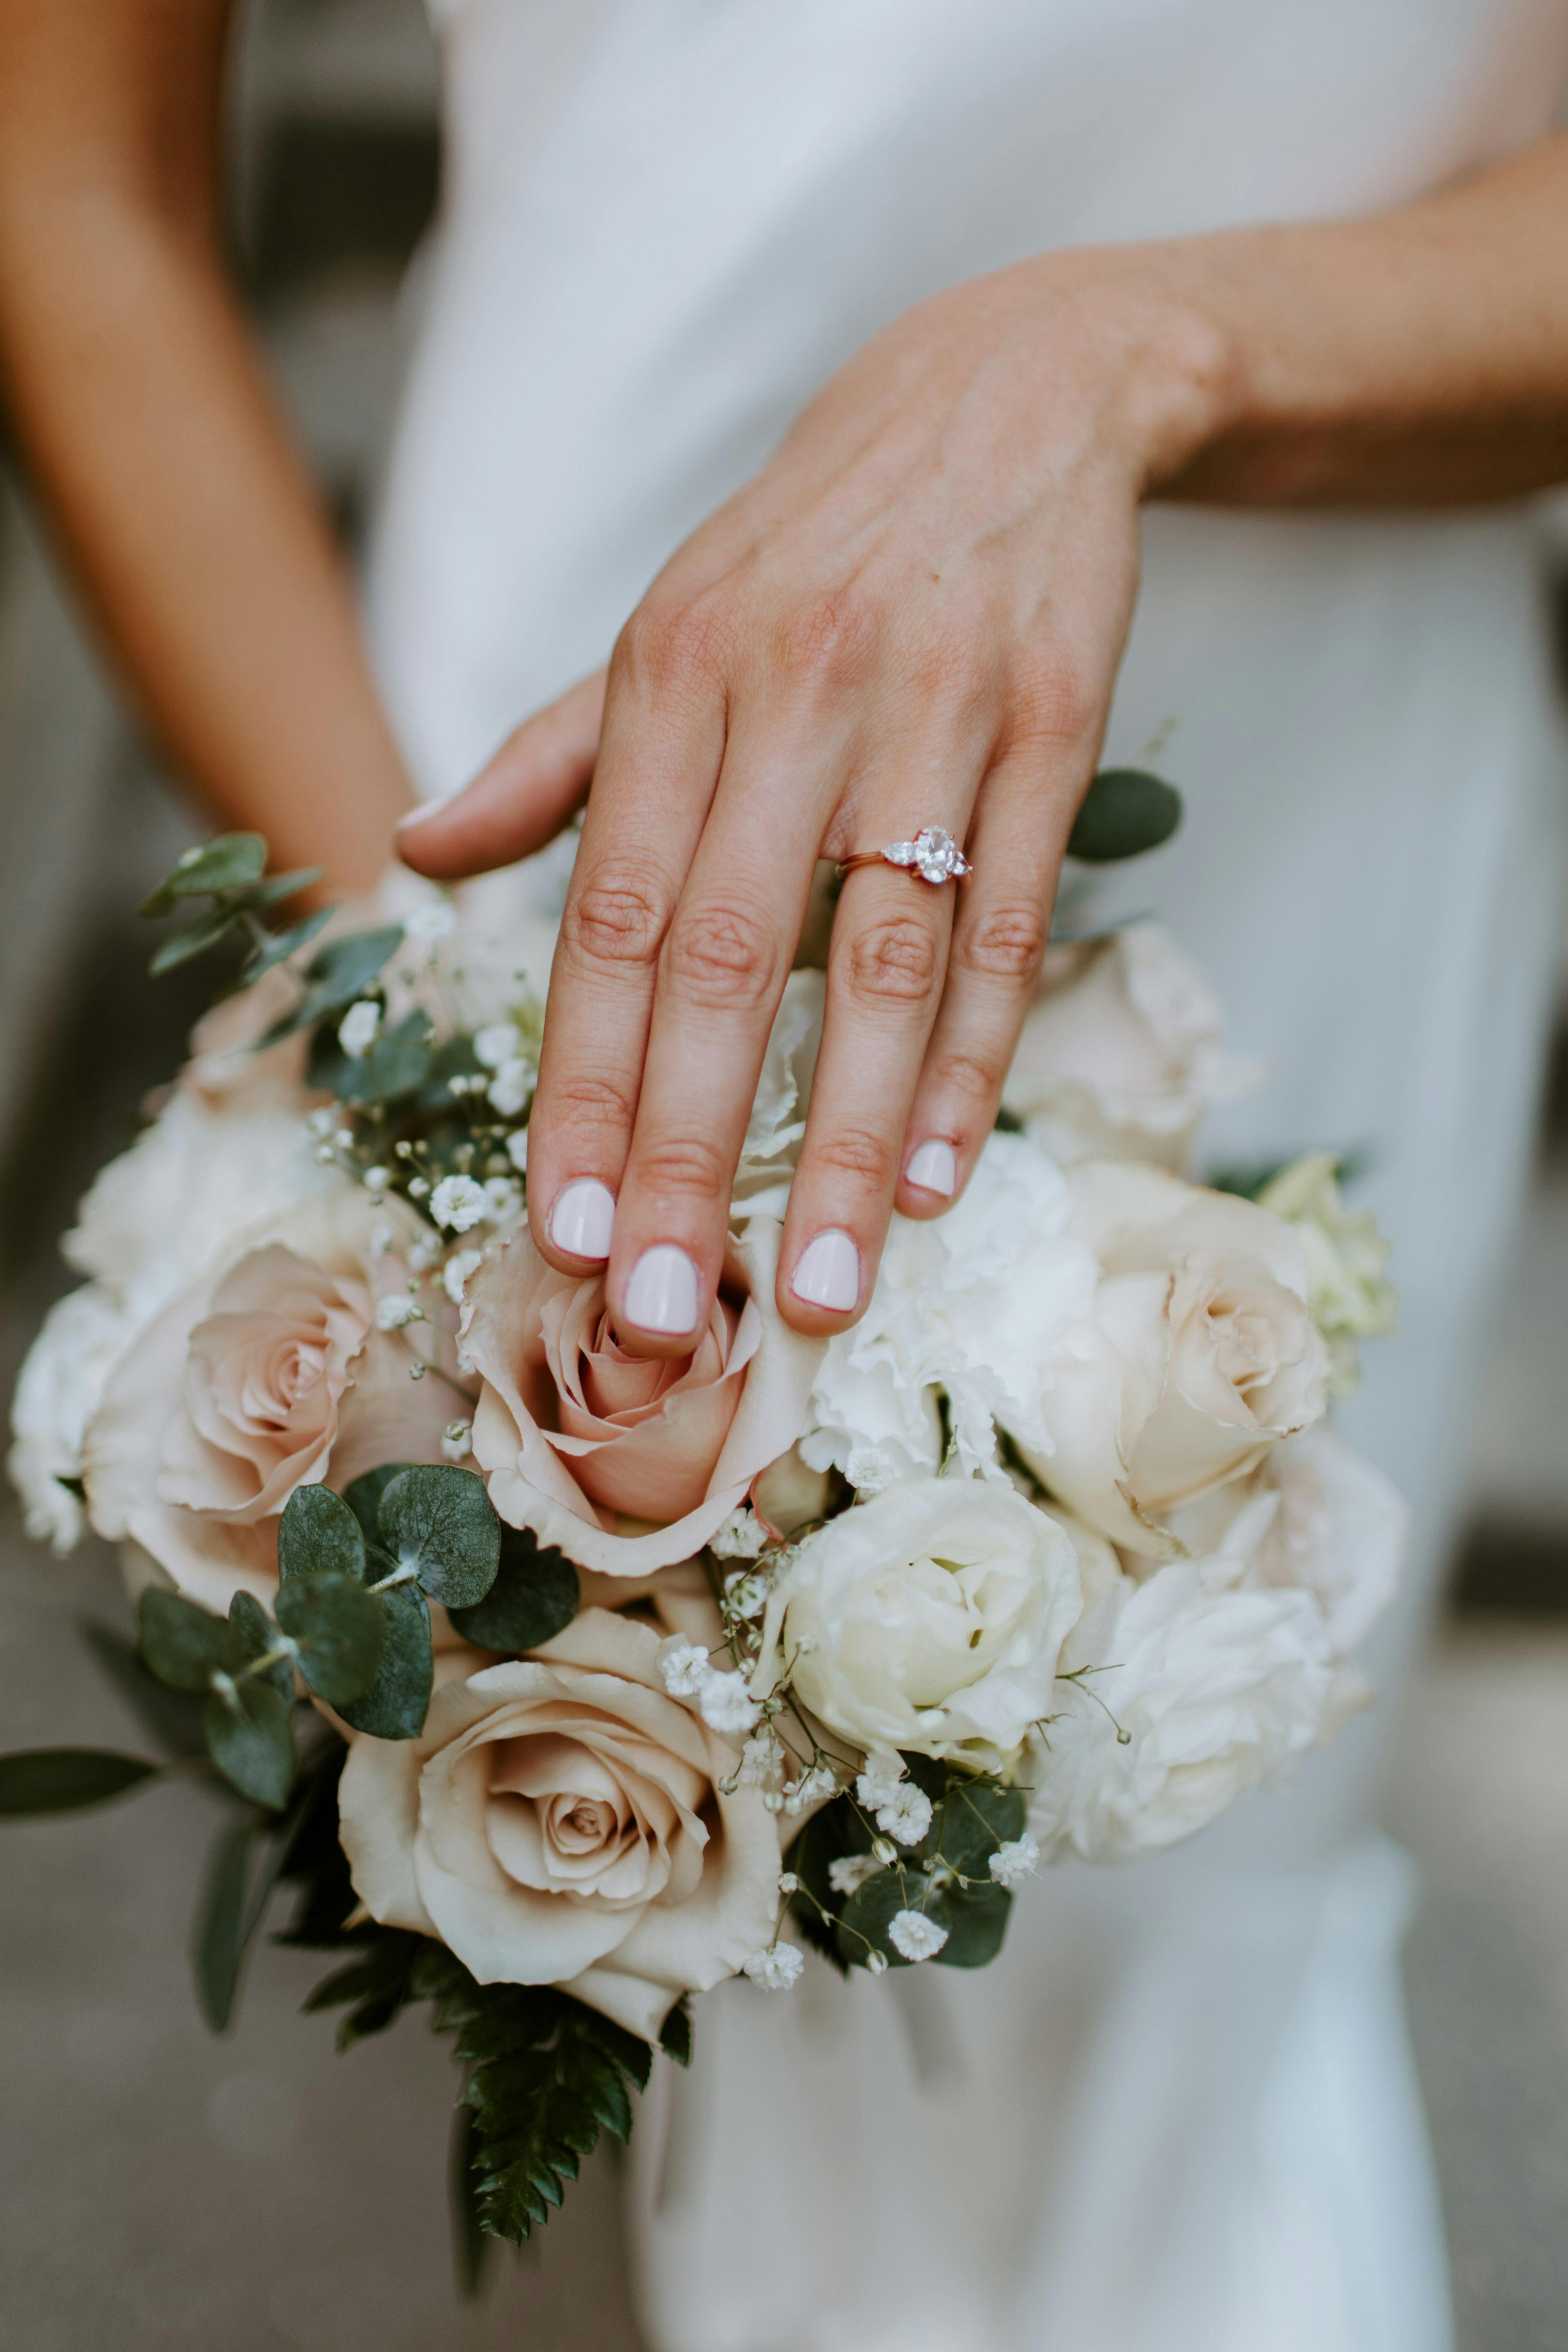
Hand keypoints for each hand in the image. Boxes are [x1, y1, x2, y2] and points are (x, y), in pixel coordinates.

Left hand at [400, 254, 1230, 1351]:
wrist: (1008, 396)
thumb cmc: (807, 547)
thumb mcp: (658, 627)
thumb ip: (544, 760)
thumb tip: (410, 851)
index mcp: (672, 683)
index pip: (607, 923)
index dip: (582, 1085)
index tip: (564, 1232)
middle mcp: (791, 701)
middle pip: (728, 966)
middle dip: (690, 1153)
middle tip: (668, 1311)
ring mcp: (934, 717)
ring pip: (883, 965)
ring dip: (851, 1143)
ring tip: (829, 1287)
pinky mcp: (1052, 729)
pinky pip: (1010, 919)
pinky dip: (976, 1055)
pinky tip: (944, 1172)